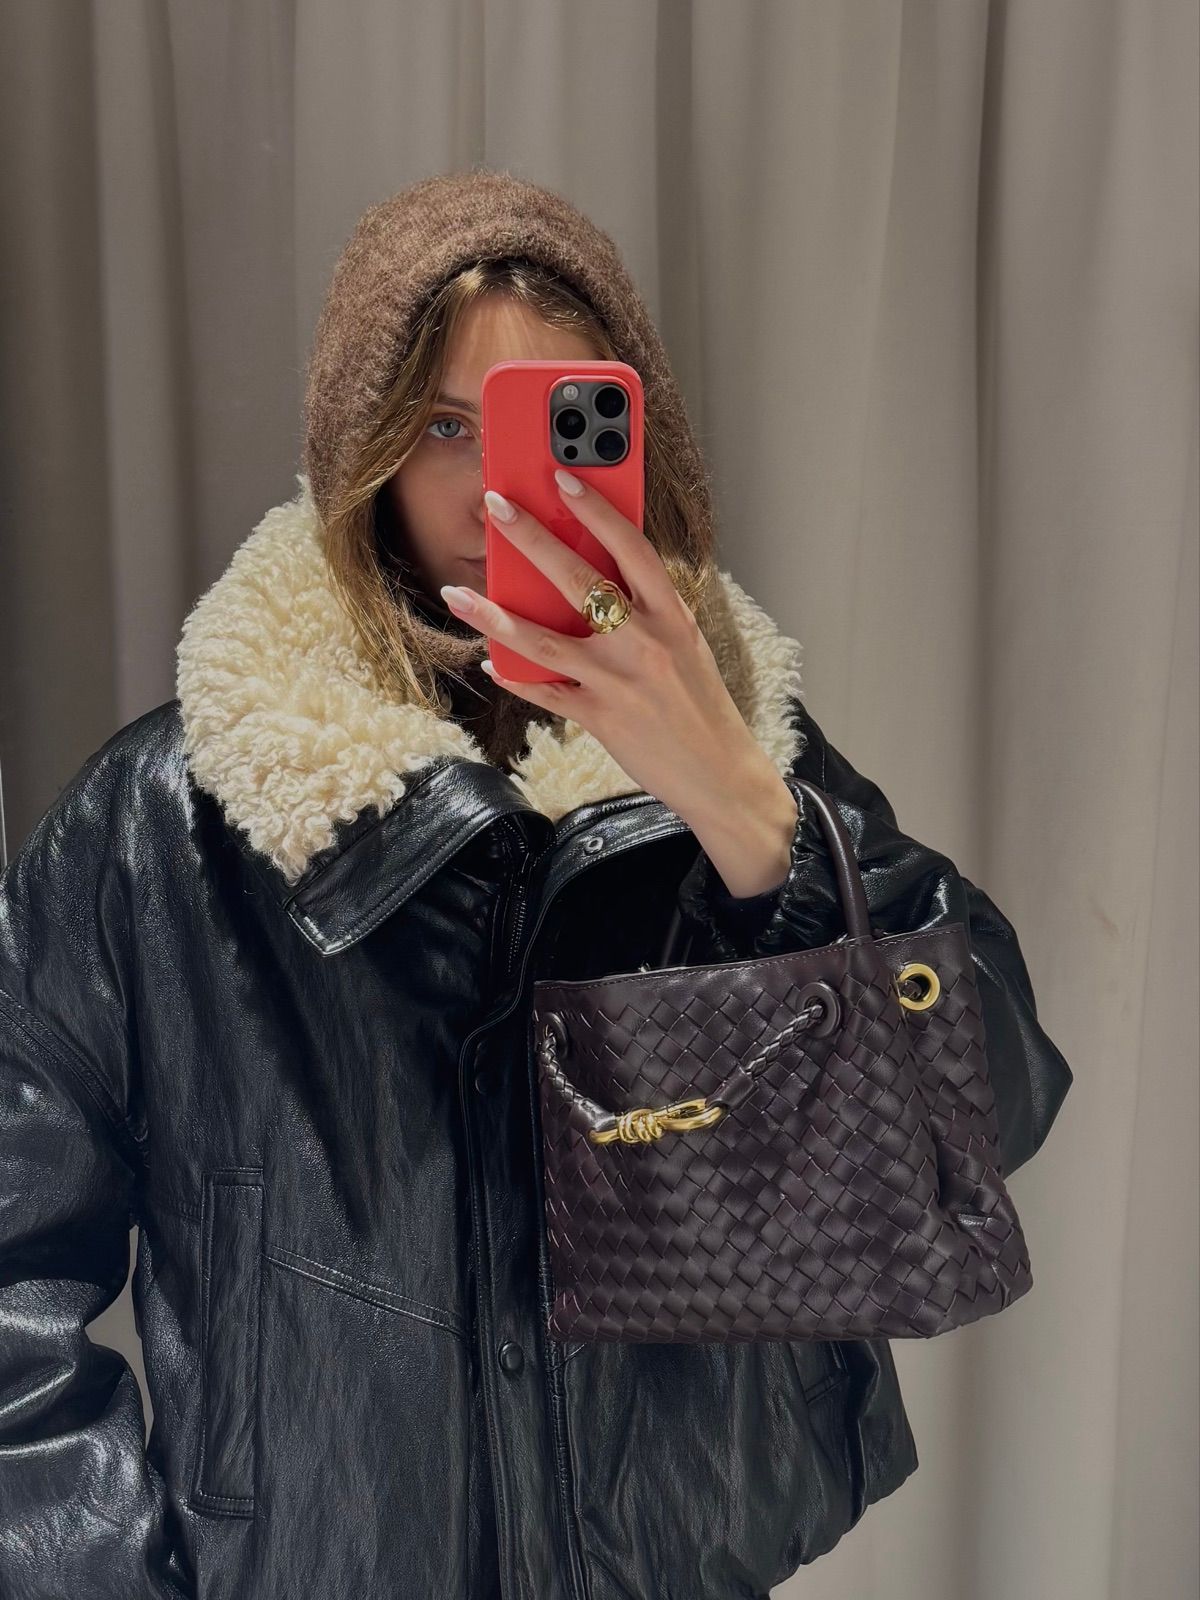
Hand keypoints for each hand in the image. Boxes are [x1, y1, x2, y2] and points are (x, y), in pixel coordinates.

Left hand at [438, 468, 797, 895]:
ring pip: (545, 639)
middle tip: (496, 505)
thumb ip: (645, 613)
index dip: (597, 509)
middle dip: (532, 537)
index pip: (632, 548)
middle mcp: (646, 642)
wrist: (721, 776)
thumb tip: (594, 577)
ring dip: (495, 614)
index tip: (564, 476)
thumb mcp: (685, 647)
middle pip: (580, 579)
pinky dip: (516, 676)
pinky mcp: (601, 718)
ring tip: (458, 593)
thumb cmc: (700, 707)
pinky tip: (490, 661)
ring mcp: (620, 681)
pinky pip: (546, 692)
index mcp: (672, 616)